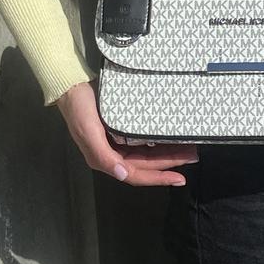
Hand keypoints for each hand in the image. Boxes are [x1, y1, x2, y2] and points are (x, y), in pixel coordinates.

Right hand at [56, 79, 198, 186]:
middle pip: (145, 164)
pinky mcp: (120, 128)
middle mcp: (112, 153)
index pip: (136, 175)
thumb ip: (104, 156)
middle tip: (192, 156)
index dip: (158, 178)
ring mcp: (116, 141)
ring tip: (187, 148)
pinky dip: (157, 141)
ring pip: (146, 153)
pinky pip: (142, 141)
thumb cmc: (79, 109)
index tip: (180, 178)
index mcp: (105, 159)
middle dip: (168, 163)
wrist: (71, 84)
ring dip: (166, 153)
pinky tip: (169, 138)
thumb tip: (123, 175)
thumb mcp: (89, 132)